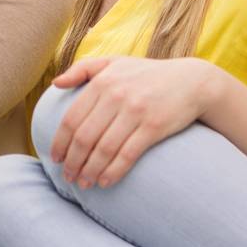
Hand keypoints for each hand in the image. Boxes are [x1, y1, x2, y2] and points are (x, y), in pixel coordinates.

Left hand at [49, 55, 217, 188]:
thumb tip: (54, 84)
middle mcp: (116, 95)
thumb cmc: (147, 74)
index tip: (55, 159)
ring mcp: (135, 111)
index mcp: (102, 81)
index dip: (60, 142)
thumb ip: (82, 69)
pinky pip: (127, 154)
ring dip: (90, 170)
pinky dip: (113, 171)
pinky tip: (105, 182)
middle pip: (84, 137)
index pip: (71, 118)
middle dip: (73, 162)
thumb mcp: (114, 62)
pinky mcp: (154, 127)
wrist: (192, 81)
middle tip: (68, 177)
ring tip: (84, 183)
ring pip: (104, 149)